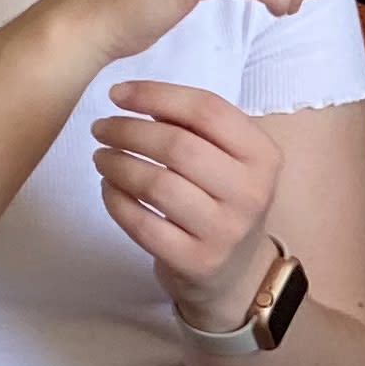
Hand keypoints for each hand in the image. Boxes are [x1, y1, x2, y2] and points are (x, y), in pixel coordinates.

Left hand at [92, 81, 286, 329]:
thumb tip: (136, 99)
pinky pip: (142, 224)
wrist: (236, 272)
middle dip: (128, 131)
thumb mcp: (227, 159)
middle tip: (100, 129)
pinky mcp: (195, 261)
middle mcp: (251, 192)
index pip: (207, 109)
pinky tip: (109, 188)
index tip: (117, 93)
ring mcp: (225, 230)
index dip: (156, 95)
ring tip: (101, 157)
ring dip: (117, 165)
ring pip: (156, 185)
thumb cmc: (221, 200)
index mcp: (263, 155)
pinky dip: (116, 201)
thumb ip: (193, 127)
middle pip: (178, 145)